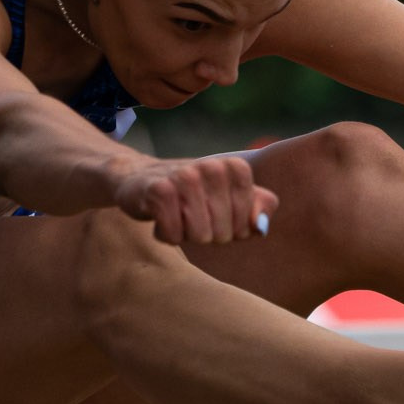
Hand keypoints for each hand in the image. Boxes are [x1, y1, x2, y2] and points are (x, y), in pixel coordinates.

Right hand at [115, 156, 278, 245]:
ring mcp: (185, 177)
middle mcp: (212, 167)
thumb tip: (260, 226)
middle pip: (224, 234)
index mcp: (235, 167)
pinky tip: (161, 218)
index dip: (232, 229)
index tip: (218, 215)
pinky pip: (174, 235)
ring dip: (186, 234)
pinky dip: (167, 235)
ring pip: (200, 236)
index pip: (247, 223)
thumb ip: (259, 208)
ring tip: (178, 215)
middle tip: (193, 215)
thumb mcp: (232, 197)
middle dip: (208, 234)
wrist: (142, 178)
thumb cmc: (194, 194)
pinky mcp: (159, 190)